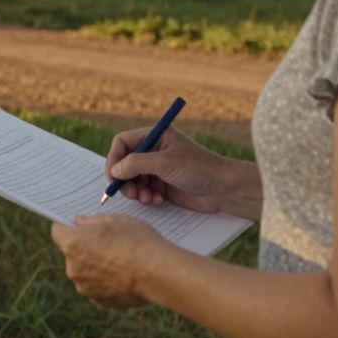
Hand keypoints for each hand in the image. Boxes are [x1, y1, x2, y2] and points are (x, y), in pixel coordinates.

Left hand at [51, 214, 170, 308]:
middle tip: (108, 242)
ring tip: (120, 260)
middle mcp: (73, 268)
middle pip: (71, 254)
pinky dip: (106, 282)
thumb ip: (91, 221)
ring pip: (84, 273)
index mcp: (72, 244)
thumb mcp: (114, 220)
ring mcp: (85, 288)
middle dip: (85, 248)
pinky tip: (124, 275)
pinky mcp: (100, 301)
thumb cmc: (137, 240)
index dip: (66, 227)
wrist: (158, 273)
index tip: (77, 226)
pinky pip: (97, 288)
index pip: (57, 231)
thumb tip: (79, 223)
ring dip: (95, 267)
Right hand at [105, 126, 232, 213]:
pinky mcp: (163, 185)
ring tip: (146, 198)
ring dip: (135, 191)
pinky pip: (144, 191)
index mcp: (155, 136)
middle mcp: (154, 150)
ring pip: (133, 179)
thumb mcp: (164, 162)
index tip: (112, 176)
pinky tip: (158, 201)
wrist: (224, 189)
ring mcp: (158, 168)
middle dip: (124, 179)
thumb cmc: (199, 168)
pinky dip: (146, 197)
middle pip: (125, 163)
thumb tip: (114, 170)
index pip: (123, 142)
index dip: (114, 158)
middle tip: (128, 193)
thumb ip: (136, 164)